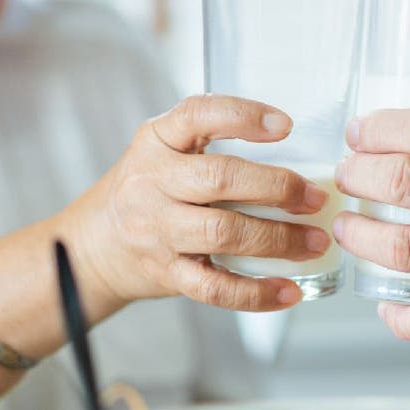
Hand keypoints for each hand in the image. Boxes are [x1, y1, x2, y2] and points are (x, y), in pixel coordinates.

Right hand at [57, 95, 330, 311]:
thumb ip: (211, 142)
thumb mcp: (164, 149)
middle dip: (276, 187)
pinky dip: (256, 293)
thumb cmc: (148, 190)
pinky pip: (216, 287)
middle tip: (316, 197)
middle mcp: (153, 182)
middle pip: (219, 179)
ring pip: (223, 233)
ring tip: (316, 241)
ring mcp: (158, 230)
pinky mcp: (167, 273)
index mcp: (157, 141)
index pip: (197, 115)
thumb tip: (298, 150)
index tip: (286, 126)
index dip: (243, 117)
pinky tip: (289, 290)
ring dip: (278, 239)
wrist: (93, 245)